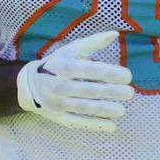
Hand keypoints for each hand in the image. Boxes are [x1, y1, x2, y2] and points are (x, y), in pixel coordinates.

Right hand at [16, 30, 134, 131]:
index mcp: (65, 67)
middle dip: (112, 92)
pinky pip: (79, 123)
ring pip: (85, 108)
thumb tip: (115, 34)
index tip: (127, 76)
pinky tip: (112, 126)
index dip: (110, 73)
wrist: (30, 85)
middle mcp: (61, 85)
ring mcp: (59, 103)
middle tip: (130, 93)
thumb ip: (93, 43)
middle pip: (90, 91)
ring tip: (122, 109)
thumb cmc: (56, 64)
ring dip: (106, 110)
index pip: (90, 70)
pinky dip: (96, 125)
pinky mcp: (60, 118)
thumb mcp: (71, 51)